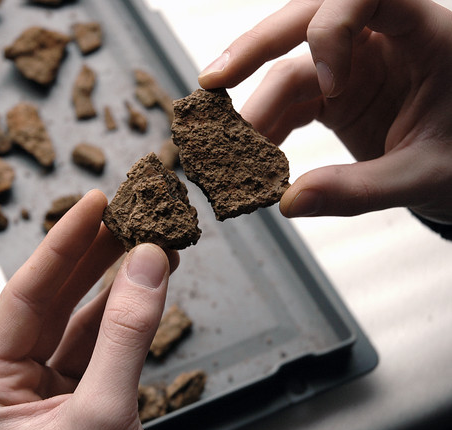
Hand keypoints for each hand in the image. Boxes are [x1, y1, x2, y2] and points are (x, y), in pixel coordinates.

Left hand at [0, 189, 178, 429]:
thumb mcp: (103, 416)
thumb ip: (126, 336)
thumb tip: (147, 261)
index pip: (24, 298)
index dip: (61, 246)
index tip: (91, 204)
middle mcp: (12, 389)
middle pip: (53, 302)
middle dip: (91, 255)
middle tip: (123, 211)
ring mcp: (50, 395)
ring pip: (83, 320)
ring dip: (116, 280)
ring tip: (146, 238)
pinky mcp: (87, 403)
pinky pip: (106, 344)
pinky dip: (131, 314)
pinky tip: (149, 282)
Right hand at [198, 0, 451, 222]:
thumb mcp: (424, 177)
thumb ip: (361, 190)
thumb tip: (291, 202)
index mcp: (424, 35)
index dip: (336, 27)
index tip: (332, 87)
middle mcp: (383, 38)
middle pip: (307, 18)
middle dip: (256, 48)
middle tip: (213, 81)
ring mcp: (352, 63)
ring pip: (288, 66)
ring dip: (255, 106)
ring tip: (226, 145)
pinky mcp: (334, 90)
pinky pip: (289, 100)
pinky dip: (266, 126)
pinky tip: (248, 153)